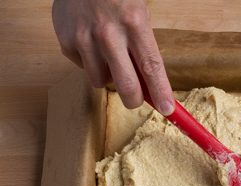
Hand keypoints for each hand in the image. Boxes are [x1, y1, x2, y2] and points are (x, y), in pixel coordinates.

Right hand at [52, 0, 174, 114]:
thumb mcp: (139, 15)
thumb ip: (144, 49)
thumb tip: (151, 85)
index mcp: (134, 23)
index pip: (152, 68)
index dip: (161, 92)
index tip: (168, 109)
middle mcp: (109, 33)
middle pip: (127, 86)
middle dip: (134, 100)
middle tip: (136, 99)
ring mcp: (85, 38)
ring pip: (101, 82)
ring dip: (109, 77)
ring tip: (109, 57)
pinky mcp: (66, 42)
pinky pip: (83, 69)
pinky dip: (90, 63)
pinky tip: (92, 45)